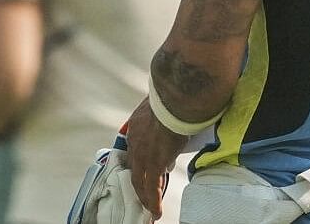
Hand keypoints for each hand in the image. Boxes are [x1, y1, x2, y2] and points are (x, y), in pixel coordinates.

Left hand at [125, 98, 188, 220]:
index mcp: (135, 127)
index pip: (134, 150)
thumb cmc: (172, 97)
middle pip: (133, 169)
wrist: (175, 99)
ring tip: (150, 208)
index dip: (138, 163)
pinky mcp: (154, 164)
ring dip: (145, 197)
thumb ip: (162, 118)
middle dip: (137, 183)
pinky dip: (153, 201)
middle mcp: (134, 142)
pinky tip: (156, 211)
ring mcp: (142, 154)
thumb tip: (172, 127)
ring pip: (140, 182)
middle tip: (142, 194)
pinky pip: (152, 188)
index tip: (143, 170)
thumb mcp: (160, 107)